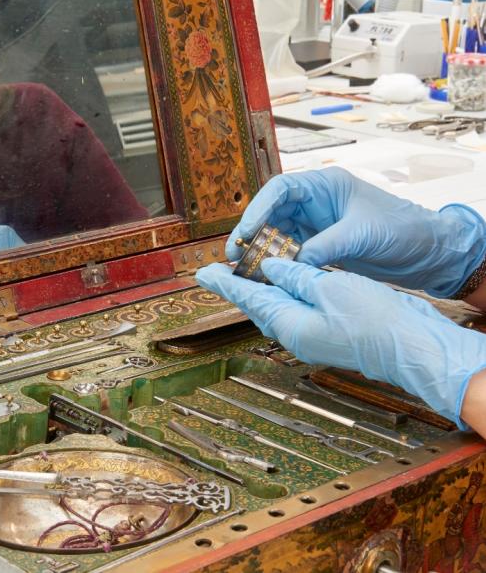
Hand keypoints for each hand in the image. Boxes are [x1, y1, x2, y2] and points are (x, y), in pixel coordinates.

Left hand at [196, 259, 485, 427]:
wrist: (411, 347)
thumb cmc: (373, 319)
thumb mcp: (329, 288)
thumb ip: (295, 276)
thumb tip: (270, 267)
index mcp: (289, 325)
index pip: (248, 298)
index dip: (225, 283)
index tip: (202, 273)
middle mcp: (294, 336)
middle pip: (257, 306)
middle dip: (238, 288)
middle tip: (218, 271)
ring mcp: (310, 339)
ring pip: (275, 310)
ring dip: (260, 291)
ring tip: (245, 274)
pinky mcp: (325, 335)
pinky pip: (294, 313)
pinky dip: (284, 296)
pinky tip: (284, 285)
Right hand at [227, 167, 485, 297]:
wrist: (430, 253)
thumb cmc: (404, 229)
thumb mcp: (363, 234)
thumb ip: (325, 245)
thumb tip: (291, 262)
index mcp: (325, 186)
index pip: (281, 189)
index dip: (258, 208)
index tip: (246, 231)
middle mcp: (316, 202)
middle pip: (272, 212)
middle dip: (252, 232)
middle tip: (235, 254)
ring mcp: (317, 225)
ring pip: (278, 234)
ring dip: (262, 250)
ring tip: (246, 269)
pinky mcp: (322, 246)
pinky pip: (291, 252)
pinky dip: (279, 263)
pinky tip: (267, 276)